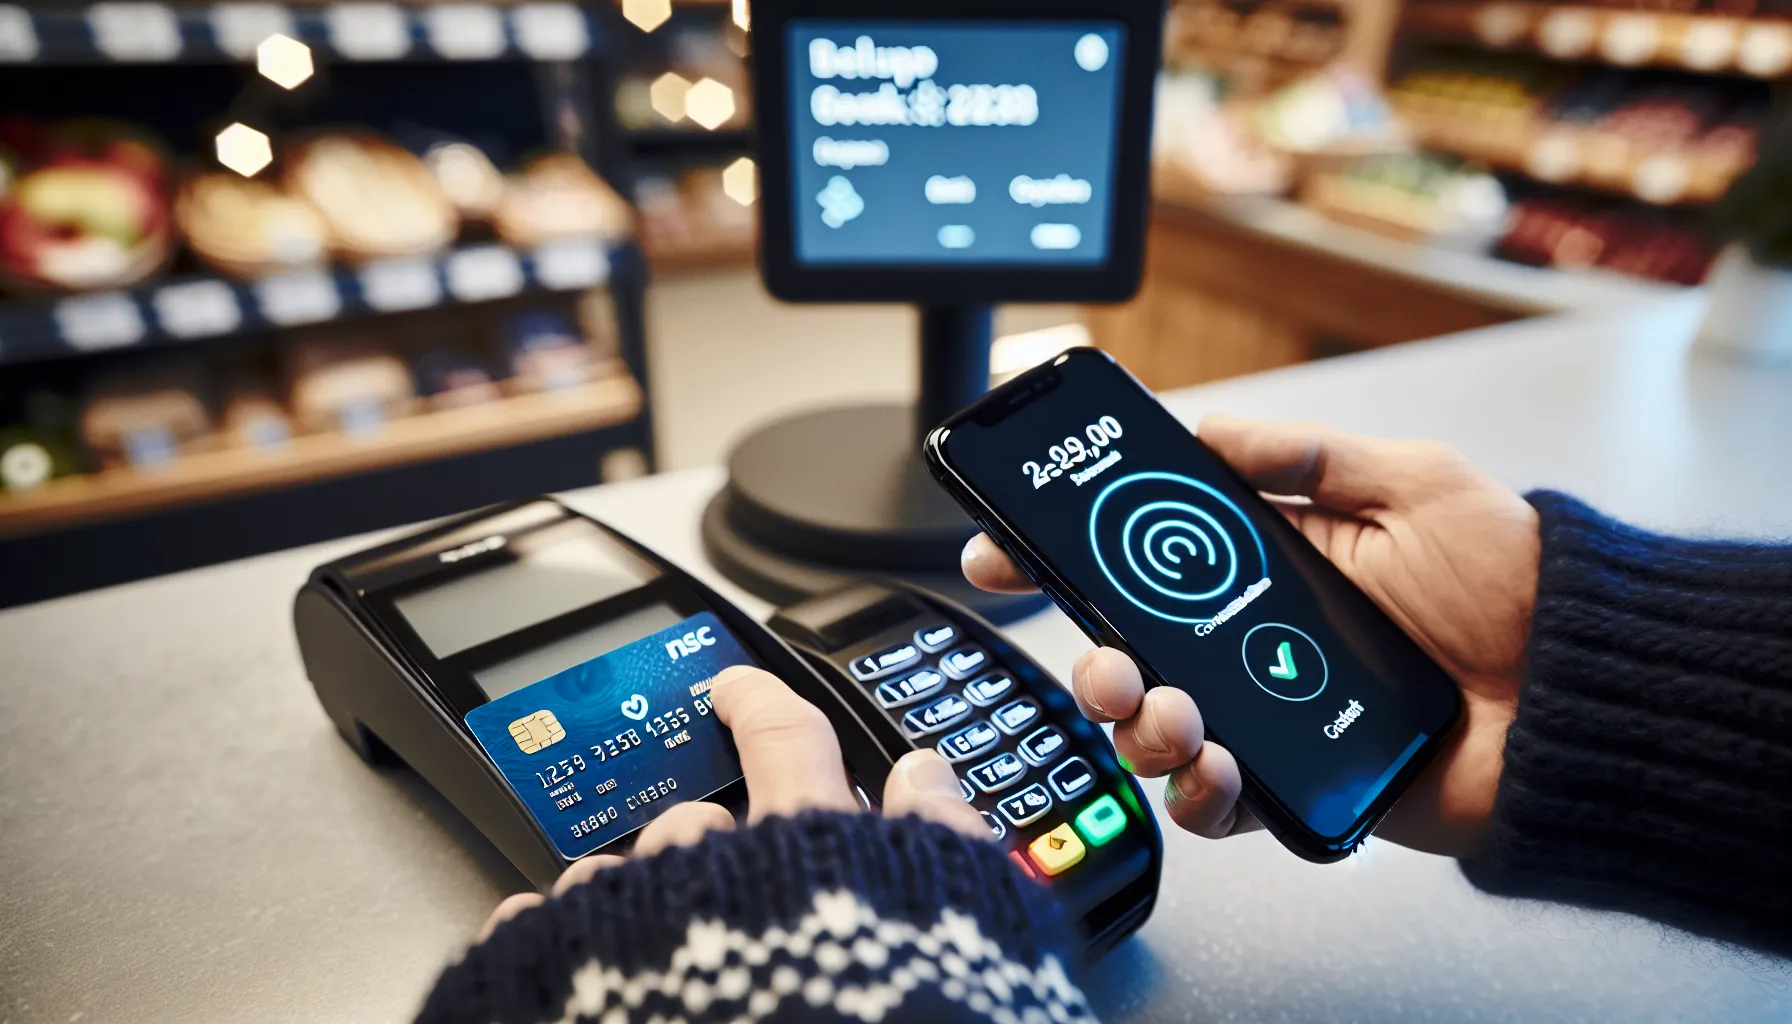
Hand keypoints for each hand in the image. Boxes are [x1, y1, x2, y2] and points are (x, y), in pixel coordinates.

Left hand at [476, 664, 987, 939]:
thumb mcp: (953, 949)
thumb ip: (940, 849)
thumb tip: (930, 776)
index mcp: (808, 863)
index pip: (789, 738)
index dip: (761, 703)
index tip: (735, 690)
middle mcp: (706, 877)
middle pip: (698, 823)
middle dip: (713, 864)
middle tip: (735, 938)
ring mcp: (615, 927)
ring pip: (615, 877)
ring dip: (636, 914)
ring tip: (664, 989)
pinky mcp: (541, 972)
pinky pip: (535, 926)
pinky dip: (560, 947)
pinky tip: (591, 990)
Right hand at [962, 415, 1539, 856]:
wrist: (1583, 697)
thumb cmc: (1517, 584)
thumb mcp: (1415, 484)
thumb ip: (1312, 456)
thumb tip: (1213, 428)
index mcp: (1268, 563)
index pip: (1143, 555)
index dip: (1063, 550)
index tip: (1003, 547)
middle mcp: (1252, 642)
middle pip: (1126, 649)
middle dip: (1086, 654)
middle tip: (1101, 658)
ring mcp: (1266, 716)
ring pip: (1152, 728)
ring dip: (1134, 722)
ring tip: (1169, 711)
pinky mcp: (1290, 787)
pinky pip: (1210, 802)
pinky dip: (1192, 791)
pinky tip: (1212, 765)